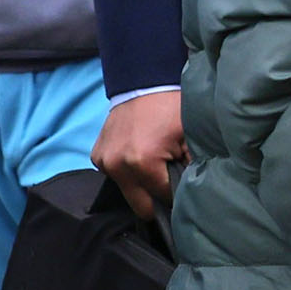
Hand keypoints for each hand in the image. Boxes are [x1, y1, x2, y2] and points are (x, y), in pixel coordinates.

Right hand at [93, 90, 186, 222]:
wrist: (143, 83)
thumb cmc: (172, 108)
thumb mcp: (191, 137)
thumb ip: (193, 169)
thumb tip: (193, 194)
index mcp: (141, 162)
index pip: (164, 198)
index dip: (178, 195)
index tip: (186, 188)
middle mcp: (117, 166)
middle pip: (141, 206)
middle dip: (158, 199)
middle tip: (173, 181)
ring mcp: (103, 162)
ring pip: (129, 192)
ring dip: (143, 185)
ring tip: (158, 163)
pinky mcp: (97, 157)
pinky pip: (117, 177)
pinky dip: (130, 172)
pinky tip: (142, 155)